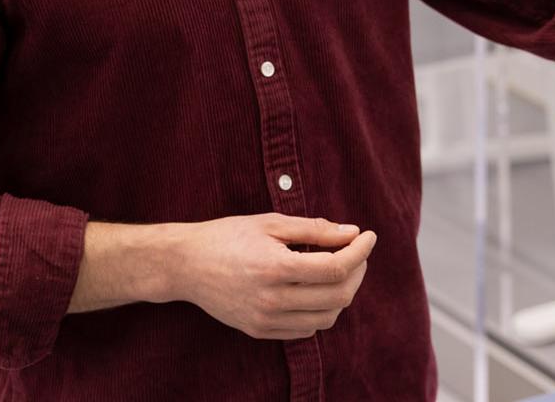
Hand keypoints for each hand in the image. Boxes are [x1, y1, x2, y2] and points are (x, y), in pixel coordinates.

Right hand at [168, 213, 376, 340]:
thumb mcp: (270, 223)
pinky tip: (316, 288)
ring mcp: (266, 320)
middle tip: (357, 252)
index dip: (360, 252)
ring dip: (342, 294)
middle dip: (357, 271)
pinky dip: (321, 310)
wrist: (185, 265)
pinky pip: (306, 329)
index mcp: (275, 268)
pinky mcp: (260, 331)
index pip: (336, 268)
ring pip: (326, 318)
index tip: (368, 236)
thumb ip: (315, 229)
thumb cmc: (227, 236)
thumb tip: (353, 233)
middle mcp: (272, 300)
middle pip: (338, 296)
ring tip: (338, 269)